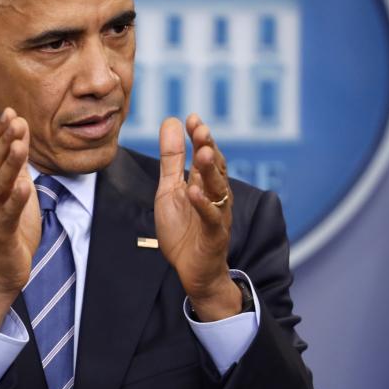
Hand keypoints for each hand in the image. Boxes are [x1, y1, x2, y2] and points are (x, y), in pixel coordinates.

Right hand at [0, 108, 40, 328]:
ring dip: (9, 164)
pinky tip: (25, 186)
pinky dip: (17, 199)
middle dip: (4, 140)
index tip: (11, 111)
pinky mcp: (1, 232)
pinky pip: (9, 213)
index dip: (1, 132)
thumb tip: (20, 133)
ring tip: (18, 145)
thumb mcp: (17, 188)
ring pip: (0, 184)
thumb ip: (18, 164)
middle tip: (14, 119)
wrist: (4, 268)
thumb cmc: (12, 226)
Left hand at [155, 114, 239, 320]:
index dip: (200, 137)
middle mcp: (216, 196)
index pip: (206, 154)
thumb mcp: (170, 189)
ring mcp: (217, 214)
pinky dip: (203, 204)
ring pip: (217, 189)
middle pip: (215, 167)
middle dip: (208, 147)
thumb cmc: (183, 229)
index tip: (192, 118)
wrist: (192, 270)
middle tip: (201, 129)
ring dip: (210, 170)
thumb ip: (172, 159)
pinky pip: (211, 218)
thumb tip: (172, 122)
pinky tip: (194, 191)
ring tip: (201, 152)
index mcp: (205, 183)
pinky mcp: (214, 235)